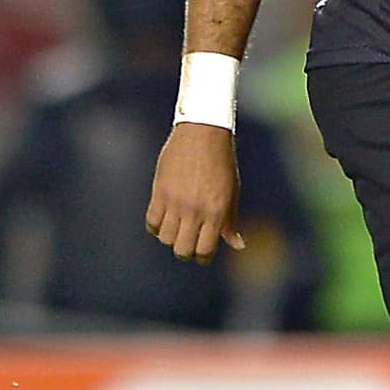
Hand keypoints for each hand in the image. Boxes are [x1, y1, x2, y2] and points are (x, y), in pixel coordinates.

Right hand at [146, 123, 244, 263]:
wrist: (203, 132)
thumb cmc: (222, 162)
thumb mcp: (232, 192)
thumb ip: (231, 221)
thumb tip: (238, 245)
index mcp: (216, 212)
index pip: (204, 251)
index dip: (202, 256)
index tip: (202, 251)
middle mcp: (195, 210)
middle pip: (182, 250)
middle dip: (185, 251)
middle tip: (188, 242)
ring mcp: (176, 202)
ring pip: (165, 238)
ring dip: (170, 237)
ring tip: (177, 226)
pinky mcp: (160, 191)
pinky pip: (151, 221)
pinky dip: (155, 225)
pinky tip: (164, 218)